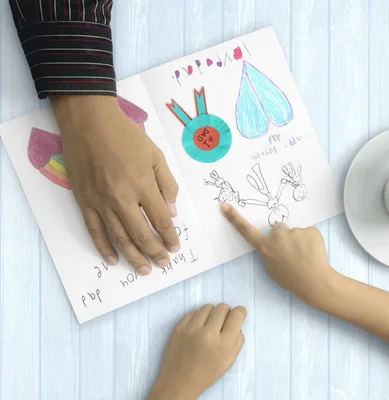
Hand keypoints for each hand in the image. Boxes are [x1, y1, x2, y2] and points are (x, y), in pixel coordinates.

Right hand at [51, 96, 179, 274]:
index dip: (169, 236)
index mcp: (143, 185)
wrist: (90, 122)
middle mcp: (122, 198)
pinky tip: (112, 260)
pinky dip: (103, 247)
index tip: (175, 248)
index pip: (161, 219)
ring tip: (144, 269)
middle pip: (141, 234)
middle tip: (163, 264)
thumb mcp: (156, 156)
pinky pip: (94, 230)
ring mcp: (101, 201)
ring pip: (119, 237)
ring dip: (133, 256)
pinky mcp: (84, 201)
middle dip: (155, 252)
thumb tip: (172, 212)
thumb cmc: (127, 137)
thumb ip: (167, 185)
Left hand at [148, 304, 246, 399]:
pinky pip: (193, 312)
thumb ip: (238, 340)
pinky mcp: (178, 327)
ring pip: (208, 306)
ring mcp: (191, 329)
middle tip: (222, 324)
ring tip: (208, 325)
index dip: (240, 313)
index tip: (237, 316)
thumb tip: (237, 323)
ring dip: (211, 314)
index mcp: (223, 343)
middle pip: (223, 307)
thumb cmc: (206, 374)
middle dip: (226, 313)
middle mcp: (208, 333)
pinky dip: (198, 317)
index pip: (237, 314)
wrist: (179, 382)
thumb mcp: (229, 361)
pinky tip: (197, 328)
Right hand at [220, 203, 336, 305]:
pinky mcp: (310, 230)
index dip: (234, 218)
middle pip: (279, 229)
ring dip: (299, 240)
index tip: (225, 206)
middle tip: (292, 252)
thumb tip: (275, 245)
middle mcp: (278, 236)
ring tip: (304, 256)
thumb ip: (270, 253)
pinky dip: (311, 241)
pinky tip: (313, 252)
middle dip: (284, 236)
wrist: (314, 282)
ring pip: (295, 232)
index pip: (246, 231)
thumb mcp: (272, 269)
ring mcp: (295, 232)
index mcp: (265, 247)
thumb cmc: (291, 279)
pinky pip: (309, 233)